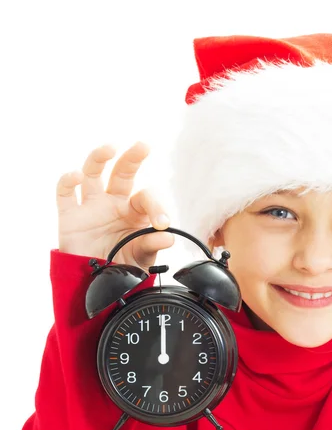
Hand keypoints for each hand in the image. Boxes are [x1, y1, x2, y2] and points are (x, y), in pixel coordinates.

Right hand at [56, 142, 173, 268]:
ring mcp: (91, 206)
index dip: (156, 207)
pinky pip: (65, 193)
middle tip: (143, 146)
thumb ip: (152, 246)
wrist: (96, 283)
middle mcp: (113, 202)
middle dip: (132, 158)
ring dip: (99, 158)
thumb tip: (168, 237)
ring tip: (110, 148)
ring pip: (92, 173)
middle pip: (122, 173)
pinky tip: (76, 175)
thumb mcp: (142, 258)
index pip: (146, 197)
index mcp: (135, 211)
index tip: (162, 224)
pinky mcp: (70, 215)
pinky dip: (68, 181)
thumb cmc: (122, 265)